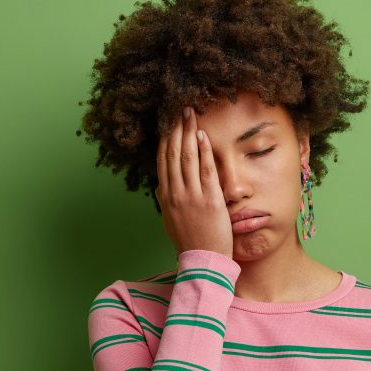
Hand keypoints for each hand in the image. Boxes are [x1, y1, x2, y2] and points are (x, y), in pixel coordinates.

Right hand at [154, 106, 232, 257]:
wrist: (203, 262)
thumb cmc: (190, 242)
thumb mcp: (171, 220)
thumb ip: (166, 201)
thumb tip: (161, 187)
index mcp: (166, 196)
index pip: (162, 161)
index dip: (165, 139)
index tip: (168, 122)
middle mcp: (175, 193)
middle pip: (173, 154)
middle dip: (175, 129)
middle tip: (179, 108)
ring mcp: (191, 196)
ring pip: (187, 157)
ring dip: (188, 132)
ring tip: (190, 113)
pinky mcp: (209, 200)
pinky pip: (205, 170)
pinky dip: (203, 151)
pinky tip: (202, 135)